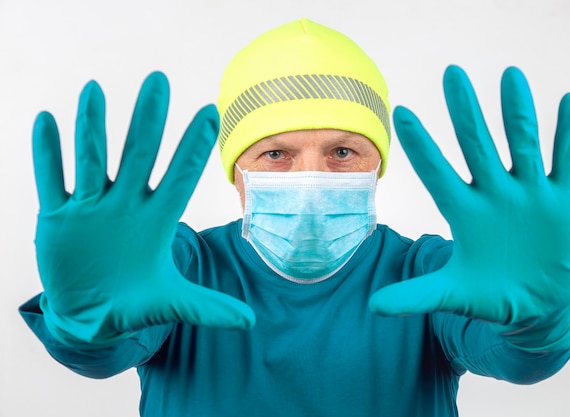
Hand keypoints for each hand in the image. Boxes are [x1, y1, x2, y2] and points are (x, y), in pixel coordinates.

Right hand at [34, 72, 254, 347]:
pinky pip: (51, 180)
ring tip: (95, 89)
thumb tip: (251, 322)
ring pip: (91, 158)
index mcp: (157, 221)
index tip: (211, 111)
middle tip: (159, 80)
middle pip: (139, 154)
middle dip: (148, 120)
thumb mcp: (171, 302)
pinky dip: (47, 154)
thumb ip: (208, 307)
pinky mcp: (58, 219)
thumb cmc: (135, 303)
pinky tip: (46, 121)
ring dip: (91, 126)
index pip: (180, 175)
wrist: (93, 315)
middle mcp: (126, 206)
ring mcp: (91, 209)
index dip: (194, 145)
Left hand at [369, 66, 569, 348]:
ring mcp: (528, 194)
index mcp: (463, 211)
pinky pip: (567, 162)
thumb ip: (414, 296)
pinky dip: (569, 136)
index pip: (437, 172)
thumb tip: (372, 306)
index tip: (401, 112)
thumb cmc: (489, 294)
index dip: (421, 145)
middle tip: (451, 74)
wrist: (534, 304)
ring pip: (522, 144)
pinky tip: (568, 103)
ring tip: (509, 75)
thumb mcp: (452, 294)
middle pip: (477, 145)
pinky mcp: (562, 200)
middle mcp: (493, 194)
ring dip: (517, 112)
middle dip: (465, 112)